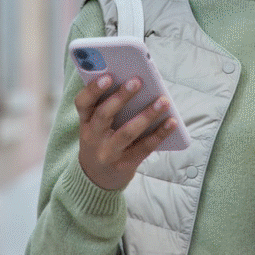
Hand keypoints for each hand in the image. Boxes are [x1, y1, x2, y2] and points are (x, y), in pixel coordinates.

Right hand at [75, 75, 177, 189]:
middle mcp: (93, 138)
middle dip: (121, 97)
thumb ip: (108, 105)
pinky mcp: (125, 165)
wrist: (97, 178)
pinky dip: (160, 134)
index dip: (93, 89)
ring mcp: (108, 153)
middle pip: (104, 115)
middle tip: (138, 81)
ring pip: (127, 132)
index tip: (108, 76)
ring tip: (163, 102)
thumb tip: (135, 82)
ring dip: (146, 115)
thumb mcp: (96, 125)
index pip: (82, 103)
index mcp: (85, 122)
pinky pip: (144, 148)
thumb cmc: (102, 140)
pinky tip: (171, 122)